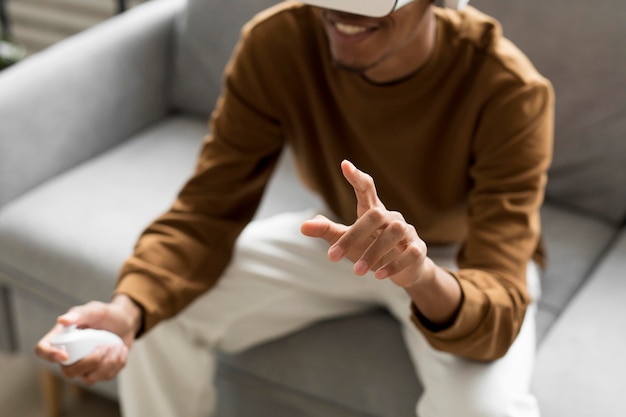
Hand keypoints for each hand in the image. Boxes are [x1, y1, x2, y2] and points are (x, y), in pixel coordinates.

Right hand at [35, 294, 141, 383]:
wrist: (125, 322)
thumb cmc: (105, 314)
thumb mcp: (94, 310)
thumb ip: (80, 314)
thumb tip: (62, 320)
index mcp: (62, 338)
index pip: (42, 350)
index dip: (49, 355)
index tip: (65, 356)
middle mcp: (69, 356)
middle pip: (68, 372)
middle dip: (90, 361)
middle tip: (105, 345)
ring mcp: (84, 367)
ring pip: (89, 379)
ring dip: (107, 362)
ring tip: (116, 346)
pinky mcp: (100, 372)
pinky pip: (106, 376)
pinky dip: (117, 362)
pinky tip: (121, 350)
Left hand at [301, 160, 428, 288]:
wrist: (404, 270)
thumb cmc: (371, 248)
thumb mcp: (347, 239)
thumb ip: (327, 231)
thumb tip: (302, 226)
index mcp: (373, 211)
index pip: (366, 189)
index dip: (357, 177)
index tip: (344, 165)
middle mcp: (391, 217)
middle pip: (375, 215)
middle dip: (354, 235)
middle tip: (332, 256)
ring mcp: (407, 232)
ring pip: (394, 234)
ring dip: (373, 253)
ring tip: (357, 271)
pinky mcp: (418, 249)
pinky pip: (410, 253)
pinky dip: (394, 265)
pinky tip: (379, 275)